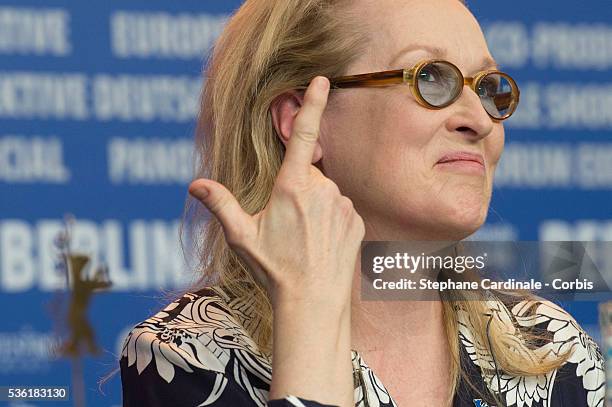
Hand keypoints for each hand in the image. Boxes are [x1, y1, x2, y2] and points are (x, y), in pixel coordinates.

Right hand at [188, 76, 364, 308]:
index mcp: (292, 186)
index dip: (313, 103)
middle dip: (296, 191)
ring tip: (304, 240)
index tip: (322, 80)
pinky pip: (341, 210)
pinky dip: (331, 220)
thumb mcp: (241, 237)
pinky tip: (321, 244)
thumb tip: (195, 184)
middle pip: (307, 175)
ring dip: (314, 207)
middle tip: (286, 227)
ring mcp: (343, 205)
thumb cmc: (274, 270)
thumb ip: (220, 204)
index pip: (304, 135)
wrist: (313, 303)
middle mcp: (323, 189)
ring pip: (325, 194)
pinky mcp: (357, 222)